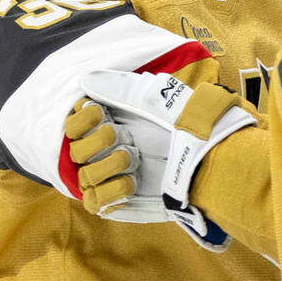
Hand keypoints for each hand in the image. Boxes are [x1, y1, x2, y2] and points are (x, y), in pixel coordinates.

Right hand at [65, 70, 256, 249]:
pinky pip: (93, 201)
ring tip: (135, 160)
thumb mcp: (157, 98)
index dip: (81, 120)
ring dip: (111, 164)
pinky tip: (132, 181)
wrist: (209, 156)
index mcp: (112, 123)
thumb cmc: (187, 123)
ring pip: (84, 176)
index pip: (72, 124)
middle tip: (127, 138)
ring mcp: (112, 177)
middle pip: (75, 150)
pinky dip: (111, 189)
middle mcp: (108, 151)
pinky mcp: (119, 201)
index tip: (100, 113)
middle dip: (100, 141)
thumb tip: (87, 79)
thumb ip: (120, 88)